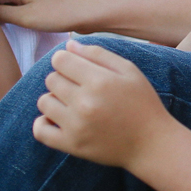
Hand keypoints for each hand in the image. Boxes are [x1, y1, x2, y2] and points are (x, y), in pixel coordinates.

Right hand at [0, 0, 90, 33]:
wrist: (88, 12)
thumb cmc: (56, 15)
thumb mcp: (24, 16)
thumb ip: (2, 12)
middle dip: (4, 7)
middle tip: (10, 23)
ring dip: (17, 10)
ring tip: (23, 22)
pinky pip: (31, 1)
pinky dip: (28, 9)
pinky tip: (35, 19)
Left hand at [32, 40, 172, 167]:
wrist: (151, 143)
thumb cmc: (143, 103)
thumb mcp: (130, 71)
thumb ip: (98, 54)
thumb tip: (68, 45)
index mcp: (100, 81)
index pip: (60, 60)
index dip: (67, 60)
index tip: (77, 68)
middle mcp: (85, 102)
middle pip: (51, 79)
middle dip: (63, 79)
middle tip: (80, 88)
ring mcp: (76, 125)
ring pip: (44, 102)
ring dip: (55, 99)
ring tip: (72, 104)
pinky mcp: (71, 145)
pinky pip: (40, 130)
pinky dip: (43, 123)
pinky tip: (58, 119)